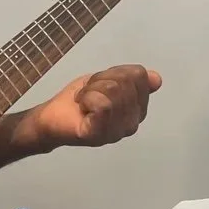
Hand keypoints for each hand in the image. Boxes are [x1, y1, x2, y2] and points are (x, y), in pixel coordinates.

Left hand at [25, 65, 161, 149]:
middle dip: (101, 81)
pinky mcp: (100, 135)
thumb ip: (131, 78)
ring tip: (84, 102)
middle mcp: (133, 123)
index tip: (101, 85)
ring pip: (113, 92)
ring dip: (91, 90)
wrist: (51, 118)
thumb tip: (157, 79)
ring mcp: (118, 131)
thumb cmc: (79, 100)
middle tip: (89, 95)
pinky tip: (82, 109)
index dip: (115, 73)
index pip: (138, 75)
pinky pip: (103, 105)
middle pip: (125, 82)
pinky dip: (87, 99)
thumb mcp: (106, 80)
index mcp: (137, 109)